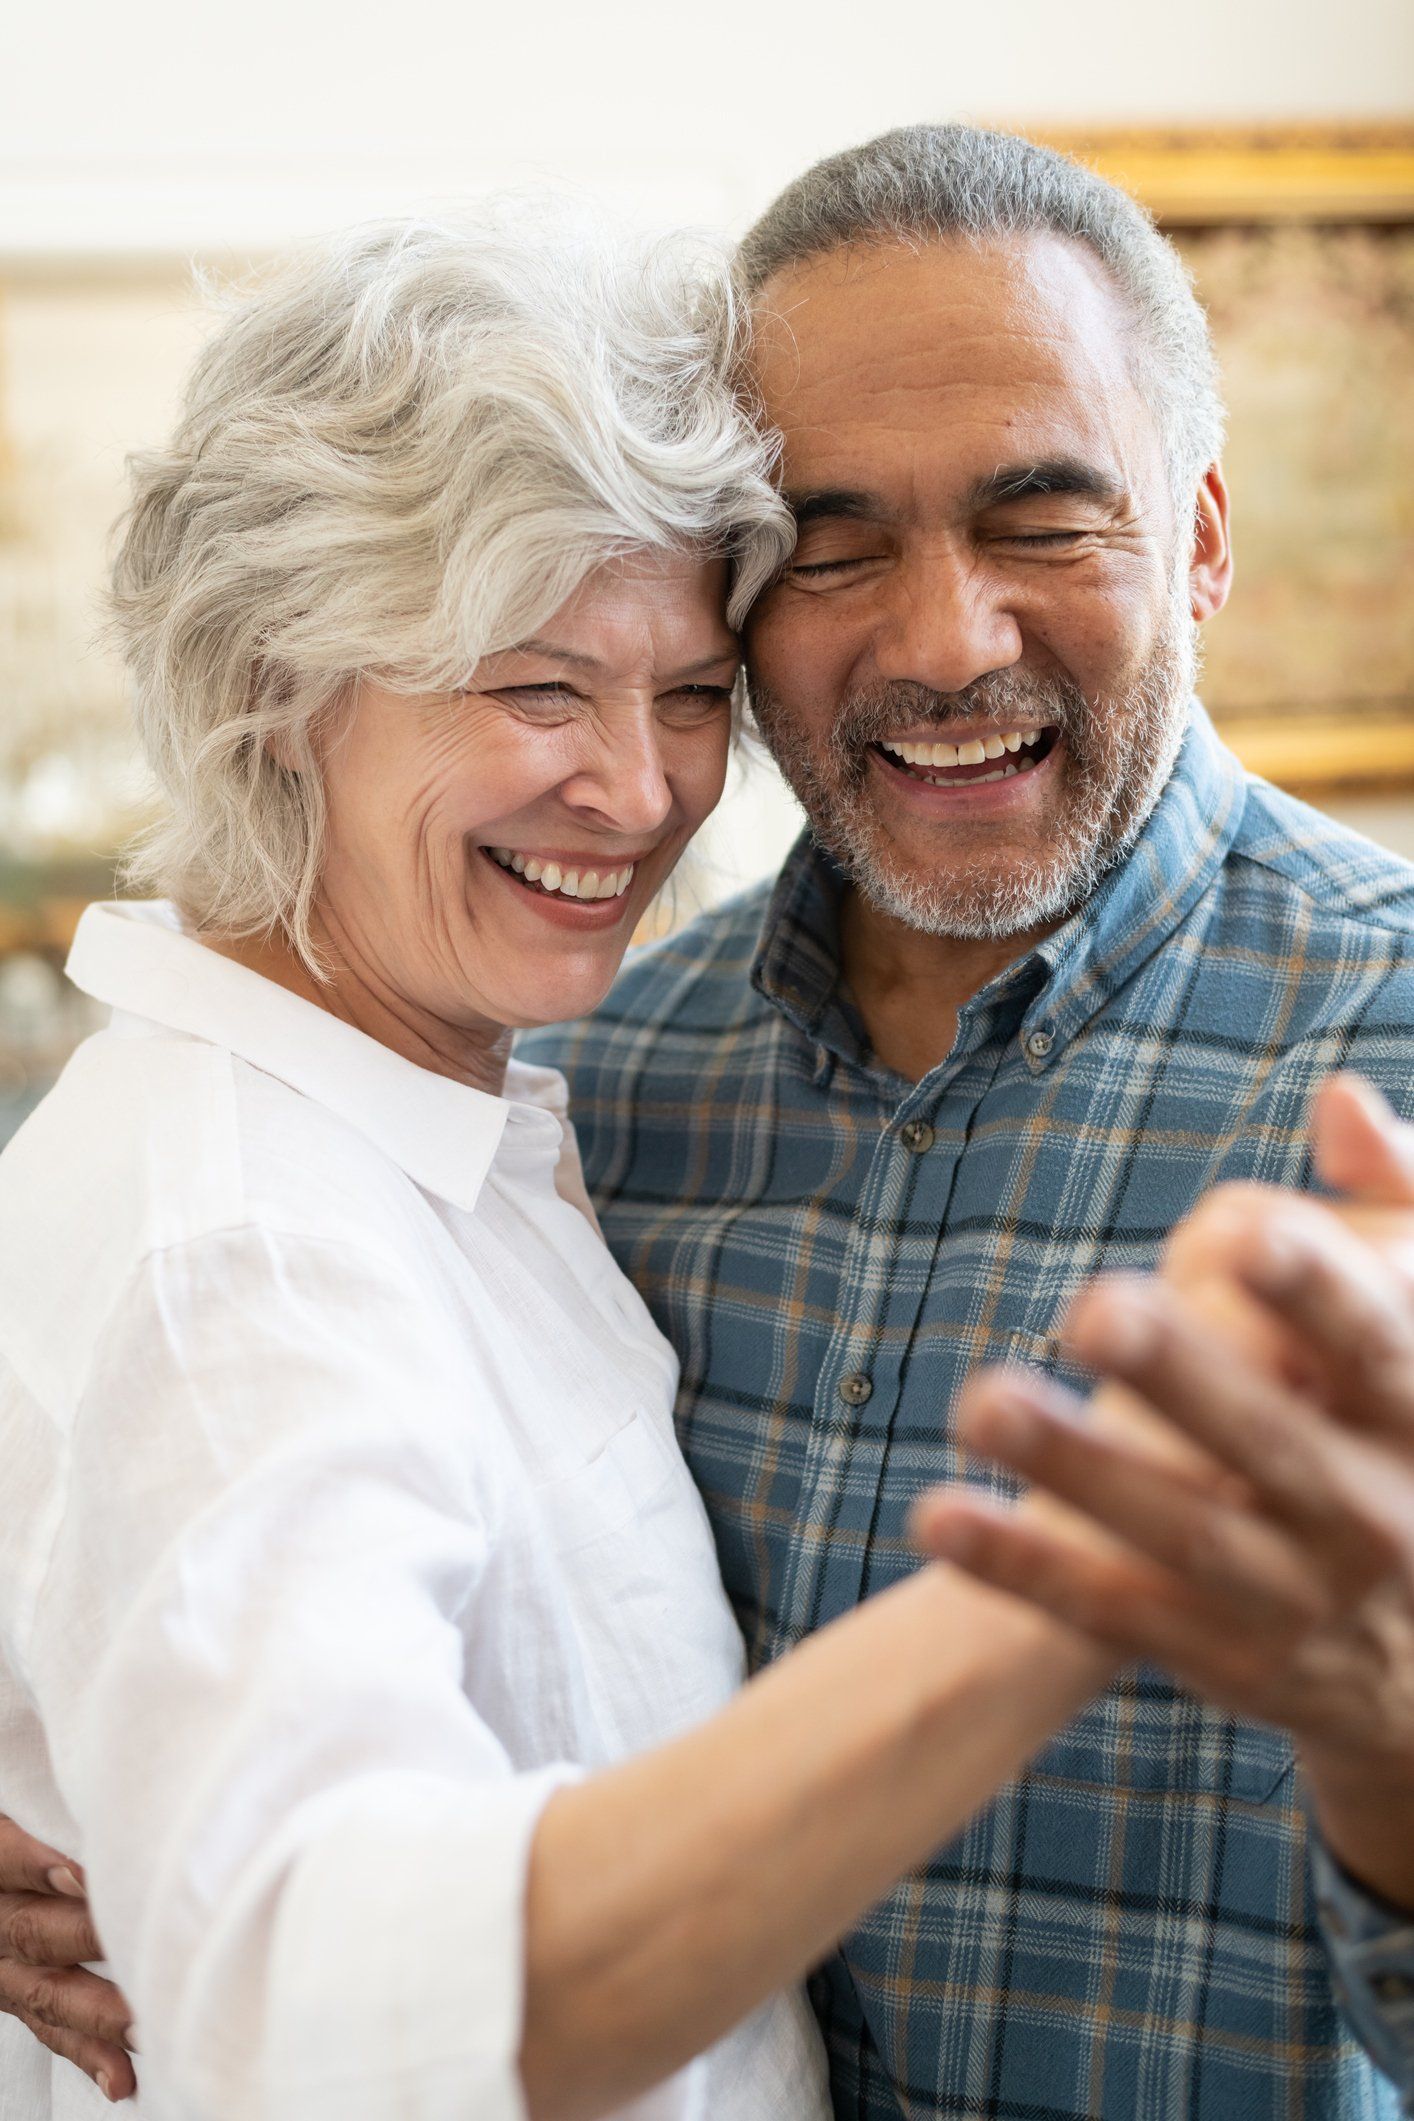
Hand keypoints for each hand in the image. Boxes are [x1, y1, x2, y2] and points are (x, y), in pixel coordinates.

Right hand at [0, 1815, 135, 2100]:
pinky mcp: (16, 1993)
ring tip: (147, 2026)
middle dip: (86, 1939)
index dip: (34, 1865)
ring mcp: (0, 1963)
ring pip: (44, 1988)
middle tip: (142, 1945)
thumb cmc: (22, 1825)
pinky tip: (119, 2080)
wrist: (0, 1885)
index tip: (80, 1873)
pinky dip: (85, 2054)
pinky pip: (46, 2027)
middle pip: (30, 1928)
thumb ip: (44, 1809)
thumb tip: (108, 1775)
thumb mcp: (17, 1807)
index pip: (1, 1858)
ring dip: (97, 2012)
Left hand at [912, 1076, 1413, 1907]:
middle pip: (1271, 1445)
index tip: (1240, 1232)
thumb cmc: (1406, 1433)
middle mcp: (1373, 1514)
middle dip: (1184, 1377)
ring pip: (1183, 1535)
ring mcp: (1302, 1598)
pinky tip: (936, 1515)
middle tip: (1091, 1309)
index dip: (1314, 1291)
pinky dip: (1026, 1571)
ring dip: (1078, 1470)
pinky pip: (1116, 1613)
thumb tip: (1340, 1095)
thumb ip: (1398, 1204)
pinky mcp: (1230, 1660)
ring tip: (981, 1402)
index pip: (1375, 1346)